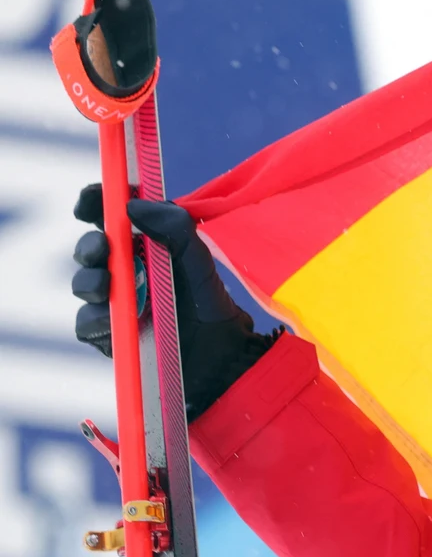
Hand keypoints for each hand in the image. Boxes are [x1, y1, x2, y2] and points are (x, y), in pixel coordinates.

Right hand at [72, 184, 273, 418]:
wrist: (222, 357)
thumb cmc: (210, 304)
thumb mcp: (199, 260)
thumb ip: (175, 226)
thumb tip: (134, 204)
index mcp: (145, 245)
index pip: (112, 216)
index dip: (97, 202)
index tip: (93, 199)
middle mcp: (126, 270)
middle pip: (91, 248)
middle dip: (90, 244)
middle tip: (103, 246)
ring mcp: (115, 302)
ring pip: (85, 283)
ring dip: (91, 279)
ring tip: (108, 283)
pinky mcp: (110, 334)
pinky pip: (88, 323)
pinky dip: (96, 318)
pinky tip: (112, 320)